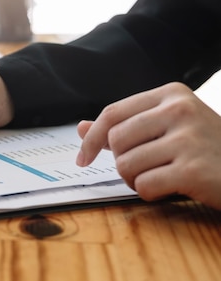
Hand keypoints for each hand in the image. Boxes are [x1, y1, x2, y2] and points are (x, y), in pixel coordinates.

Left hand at [76, 82, 220, 209]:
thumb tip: (80, 127)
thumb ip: (125, 125)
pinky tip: (169, 188)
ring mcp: (189, 138)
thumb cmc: (205, 150)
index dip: (92, 138)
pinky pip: (144, 185)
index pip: (112, 113)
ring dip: (134, 179)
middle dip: (121, 161)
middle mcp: (180, 110)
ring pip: (126, 164)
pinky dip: (149, 192)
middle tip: (141, 169)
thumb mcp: (168, 128)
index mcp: (171, 94)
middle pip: (116, 139)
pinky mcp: (194, 169)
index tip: (84, 157)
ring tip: (159, 177)